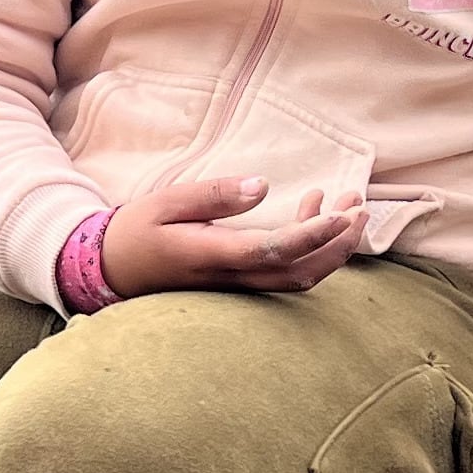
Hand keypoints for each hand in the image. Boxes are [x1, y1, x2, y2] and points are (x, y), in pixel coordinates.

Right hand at [100, 176, 365, 296]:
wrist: (111, 270)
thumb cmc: (136, 232)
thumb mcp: (165, 203)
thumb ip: (214, 196)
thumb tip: (262, 186)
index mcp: (212, 255)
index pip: (273, 250)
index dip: (312, 234)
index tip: (341, 212)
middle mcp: (231, 278)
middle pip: (300, 273)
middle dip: (338, 244)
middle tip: (361, 207)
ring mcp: (238, 285)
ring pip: (299, 277)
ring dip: (331, 247)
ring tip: (351, 207)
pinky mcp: (241, 283)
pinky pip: (285, 271)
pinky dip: (310, 246)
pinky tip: (311, 209)